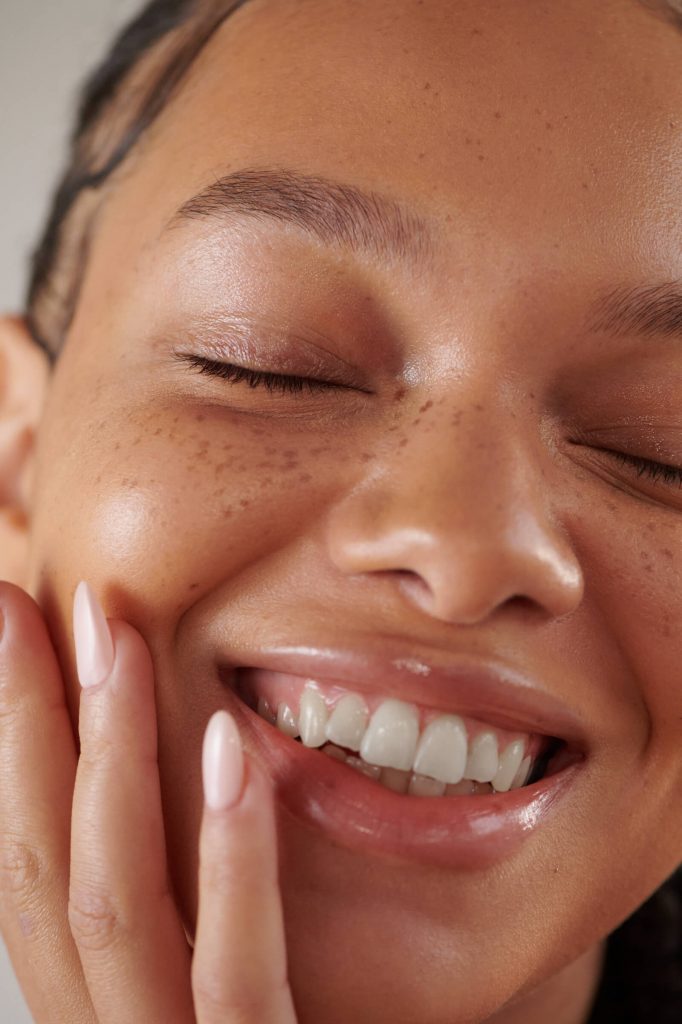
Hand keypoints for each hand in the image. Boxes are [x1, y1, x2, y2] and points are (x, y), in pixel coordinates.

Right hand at [0, 580, 297, 1022]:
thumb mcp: (219, 979)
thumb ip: (200, 904)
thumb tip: (199, 761)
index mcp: (100, 999)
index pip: (36, 860)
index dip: (14, 743)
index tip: (18, 630)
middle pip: (49, 864)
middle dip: (29, 723)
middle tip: (26, 600)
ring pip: (115, 900)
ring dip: (109, 756)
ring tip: (116, 640)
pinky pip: (236, 969)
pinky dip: (230, 858)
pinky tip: (231, 751)